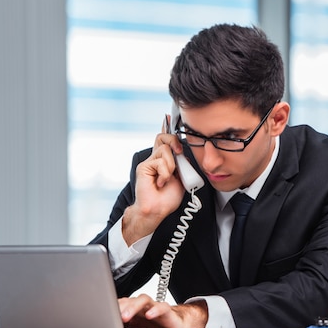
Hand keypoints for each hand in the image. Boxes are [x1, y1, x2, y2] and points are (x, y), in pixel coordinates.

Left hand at [119, 294, 207, 327]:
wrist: (177, 326)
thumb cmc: (155, 327)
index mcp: (133, 310)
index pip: (121, 304)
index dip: (111, 307)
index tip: (101, 313)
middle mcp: (143, 306)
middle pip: (130, 300)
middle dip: (119, 307)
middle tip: (111, 316)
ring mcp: (154, 307)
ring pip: (144, 299)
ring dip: (133, 307)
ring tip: (125, 316)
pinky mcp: (167, 311)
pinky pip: (162, 307)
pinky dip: (155, 310)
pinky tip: (150, 315)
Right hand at [122, 127, 186, 244]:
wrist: (158, 210)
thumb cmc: (168, 197)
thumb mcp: (182, 178)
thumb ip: (182, 164)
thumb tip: (183, 154)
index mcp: (165, 160)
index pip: (165, 140)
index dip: (166, 127)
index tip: (169, 117)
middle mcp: (155, 158)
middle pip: (164, 137)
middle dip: (175, 141)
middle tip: (179, 153)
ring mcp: (149, 162)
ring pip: (165, 150)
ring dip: (171, 166)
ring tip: (167, 179)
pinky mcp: (143, 167)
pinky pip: (160, 162)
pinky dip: (165, 174)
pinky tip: (161, 183)